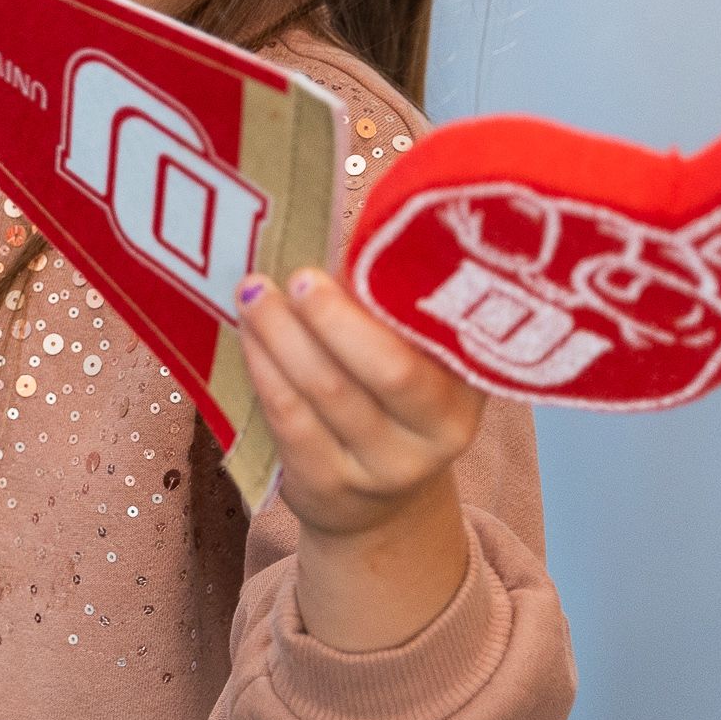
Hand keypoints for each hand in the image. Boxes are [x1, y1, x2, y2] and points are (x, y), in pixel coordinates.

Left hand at [236, 264, 484, 648]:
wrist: (377, 503)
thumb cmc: (388, 395)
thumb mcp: (413, 351)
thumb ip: (392, 299)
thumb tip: (353, 216)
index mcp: (472, 382)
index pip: (445, 335)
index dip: (401, 293)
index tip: (362, 253)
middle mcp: (442, 431)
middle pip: (387, 370)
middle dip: (334, 317)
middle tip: (295, 276)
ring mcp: (386, 466)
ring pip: (328, 391)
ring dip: (282, 335)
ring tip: (253, 293)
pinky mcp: (330, 486)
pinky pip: (291, 422)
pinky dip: (265, 372)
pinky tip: (248, 339)